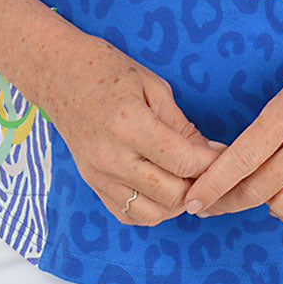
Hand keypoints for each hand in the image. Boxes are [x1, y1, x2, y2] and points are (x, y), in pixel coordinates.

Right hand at [41, 28, 229, 226]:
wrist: (57, 72)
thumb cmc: (105, 69)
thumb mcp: (152, 86)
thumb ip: (181, 125)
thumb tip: (209, 153)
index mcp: (129, 124)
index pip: (182, 161)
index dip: (212, 163)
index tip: (225, 155)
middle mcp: (111, 156)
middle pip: (171, 194)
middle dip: (199, 185)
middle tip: (211, 170)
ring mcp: (98, 174)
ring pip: (151, 213)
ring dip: (176, 203)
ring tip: (187, 181)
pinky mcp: (91, 183)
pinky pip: (127, 215)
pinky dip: (150, 210)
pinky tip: (162, 190)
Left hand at [181, 44, 282, 224]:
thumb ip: (265, 130)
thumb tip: (237, 163)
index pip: (241, 159)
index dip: (212, 184)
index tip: (193, 200)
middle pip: (256, 190)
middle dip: (225, 202)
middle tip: (209, 204)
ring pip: (281, 206)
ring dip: (262, 202)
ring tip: (258, 188)